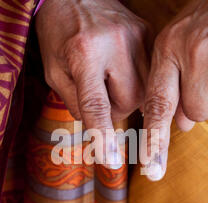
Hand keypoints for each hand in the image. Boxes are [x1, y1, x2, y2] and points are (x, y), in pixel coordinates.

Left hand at [36, 0, 151, 166]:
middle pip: (129, 102)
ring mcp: (137, 36)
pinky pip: (154, 74)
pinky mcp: (149, 33)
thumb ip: (75, 102)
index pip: (96, 105)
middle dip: (115, 109)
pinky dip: (140, 82)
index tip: (110, 163)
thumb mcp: (54, 71)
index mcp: (83, 53)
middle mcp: (115, 44)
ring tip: (111, 79)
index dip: (103, 137)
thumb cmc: (57, 34)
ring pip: (146, 91)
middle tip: (100, 95)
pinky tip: (124, 71)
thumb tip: (101, 128)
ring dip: (129, 97)